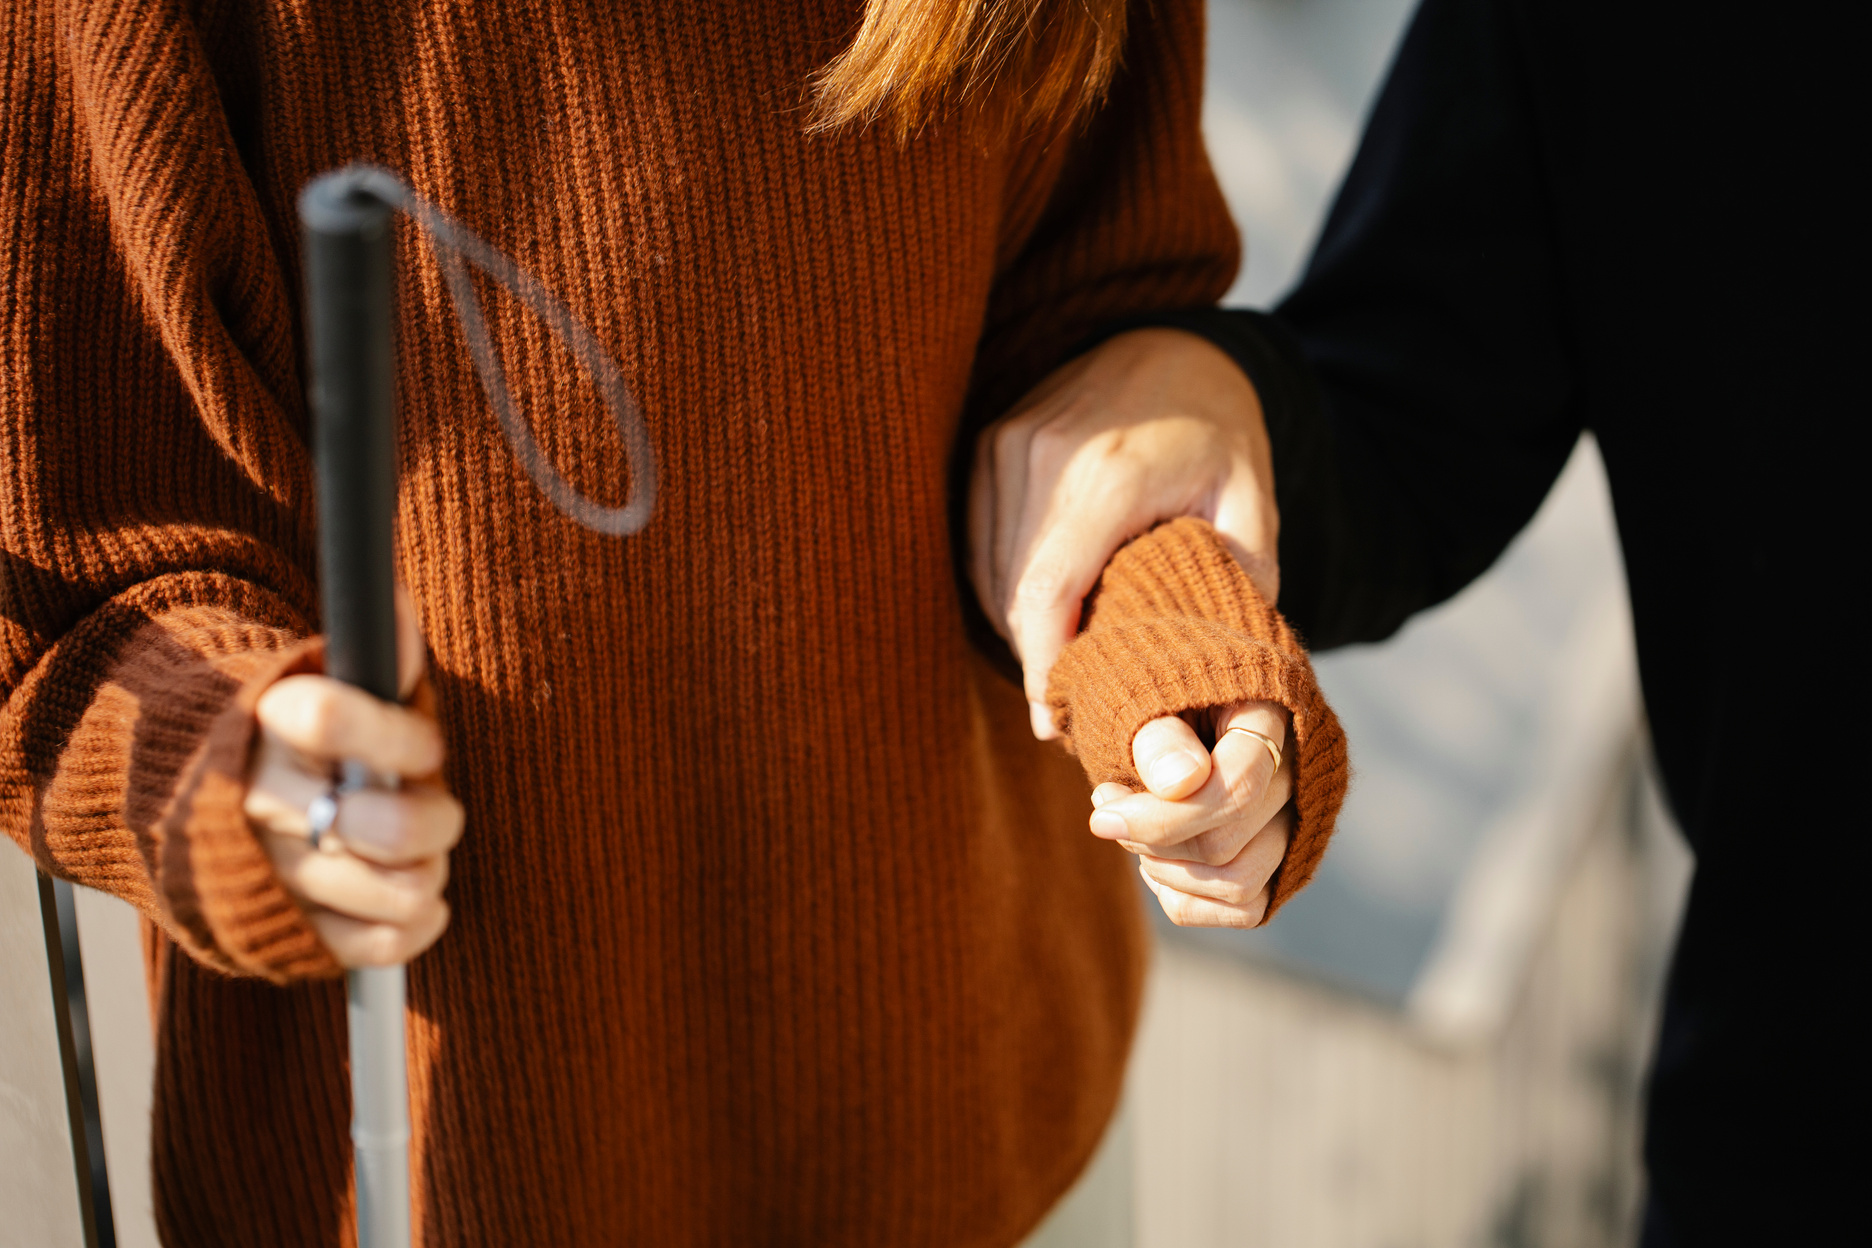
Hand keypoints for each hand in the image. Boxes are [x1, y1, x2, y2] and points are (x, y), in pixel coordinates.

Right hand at [242, 587, 461, 966]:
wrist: (212, 800)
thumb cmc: (305, 736)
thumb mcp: (334, 678)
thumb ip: (378, 651)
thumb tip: (396, 605)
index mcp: (272, 724)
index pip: (329, 717)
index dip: (395, 735)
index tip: (418, 743)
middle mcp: (264, 802)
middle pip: (387, 827)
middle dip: (436, 819)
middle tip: (438, 810)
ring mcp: (274, 872)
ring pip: (395, 888)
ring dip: (429, 872)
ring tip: (420, 854)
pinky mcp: (288, 933)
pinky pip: (377, 944)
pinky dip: (416, 924)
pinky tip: (416, 900)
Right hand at [967, 327, 1277, 738]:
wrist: (1173, 345)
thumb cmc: (1217, 429)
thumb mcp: (1251, 498)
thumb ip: (1241, 573)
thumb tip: (1214, 650)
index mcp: (1107, 473)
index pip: (1045, 594)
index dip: (1042, 668)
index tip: (1052, 723)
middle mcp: (1040, 455)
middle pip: (1011, 592)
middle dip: (1034, 658)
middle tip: (1068, 707)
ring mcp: (1005, 445)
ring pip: (987, 571)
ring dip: (1017, 625)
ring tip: (1060, 666)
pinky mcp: (988, 445)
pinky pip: (979, 540)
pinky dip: (1003, 586)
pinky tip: (1042, 613)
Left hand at [1091, 700, 1292, 927]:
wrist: (1163, 702)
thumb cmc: (1151, 690)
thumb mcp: (1143, 692)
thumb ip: (1159, 734)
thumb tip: (1181, 783)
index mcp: (1273, 714)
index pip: (1238, 787)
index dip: (1163, 816)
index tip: (1101, 812)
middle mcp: (1298, 773)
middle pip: (1228, 843)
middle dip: (1150, 838)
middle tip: (1106, 809)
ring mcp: (1294, 821)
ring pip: (1240, 886)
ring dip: (1166, 872)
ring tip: (1129, 832)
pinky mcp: (1278, 861)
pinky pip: (1245, 910)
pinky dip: (1186, 899)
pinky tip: (1153, 861)